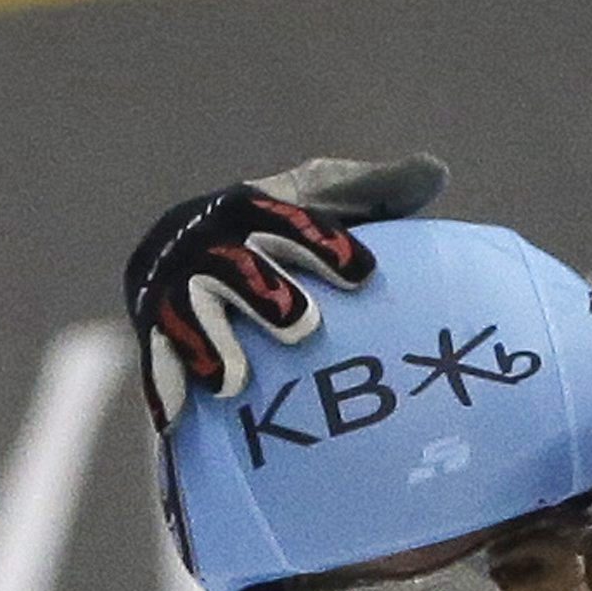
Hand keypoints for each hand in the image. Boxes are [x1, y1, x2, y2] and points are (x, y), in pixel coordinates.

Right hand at [124, 154, 447, 427]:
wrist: (182, 256)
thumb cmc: (275, 238)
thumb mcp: (319, 207)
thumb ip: (374, 194)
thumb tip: (435, 171)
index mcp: (250, 208)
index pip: (285, 218)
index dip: (322, 244)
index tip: (363, 275)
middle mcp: (208, 244)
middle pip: (233, 264)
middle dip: (264, 291)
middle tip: (302, 326)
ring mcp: (176, 289)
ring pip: (186, 312)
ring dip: (208, 342)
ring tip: (231, 381)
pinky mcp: (156, 332)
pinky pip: (157, 360)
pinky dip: (165, 386)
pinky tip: (176, 419)